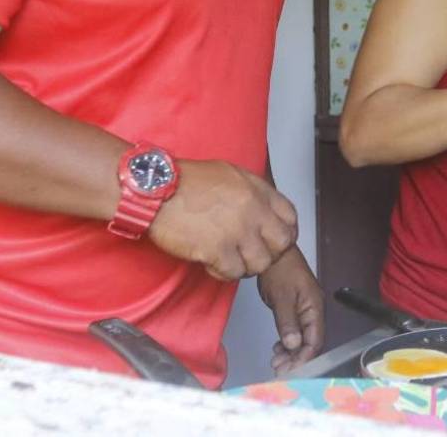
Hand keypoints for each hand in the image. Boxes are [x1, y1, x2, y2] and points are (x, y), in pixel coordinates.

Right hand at [148, 160, 297, 280]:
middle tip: (252, 253)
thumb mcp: (229, 174)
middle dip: (270, 252)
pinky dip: (223, 271)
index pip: (290, 216)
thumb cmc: (187, 181)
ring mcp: (237, 231)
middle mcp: (253, 210)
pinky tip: (211, 261)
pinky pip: (233, 273)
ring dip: (246, 265)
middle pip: (282, 243)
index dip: (284, 231)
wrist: (157, 189)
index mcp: (257, 190)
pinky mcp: (218, 250)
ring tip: (229, 258)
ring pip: (261, 263)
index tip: (273, 239)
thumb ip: (252, 191)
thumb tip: (263, 209)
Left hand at [257, 246, 324, 375]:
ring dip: (290, 352)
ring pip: (302, 338)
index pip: (315, 340)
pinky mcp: (295, 309)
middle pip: (310, 342)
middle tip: (279, 369)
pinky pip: (296, 331)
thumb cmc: (279, 270)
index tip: (289, 369)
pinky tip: (277, 348)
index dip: (303, 357)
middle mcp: (313, 311)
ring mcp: (304, 310)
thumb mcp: (282, 297)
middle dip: (296, 358)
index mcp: (315, 307)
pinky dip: (287, 342)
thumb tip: (293, 345)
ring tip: (275, 361)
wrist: (272, 251)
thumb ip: (288, 322)